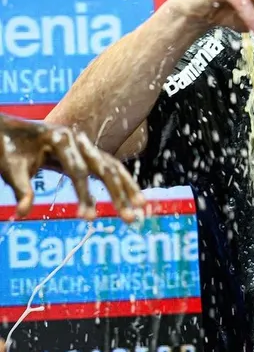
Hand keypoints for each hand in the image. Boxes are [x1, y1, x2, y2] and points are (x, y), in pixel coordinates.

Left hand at [0, 114, 144, 220]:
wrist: (10, 131)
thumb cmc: (9, 149)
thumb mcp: (10, 168)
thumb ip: (21, 189)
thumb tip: (22, 214)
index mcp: (59, 139)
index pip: (78, 171)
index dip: (85, 196)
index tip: (89, 220)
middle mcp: (77, 140)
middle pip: (105, 168)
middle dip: (119, 194)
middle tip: (130, 218)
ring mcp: (85, 146)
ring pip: (113, 167)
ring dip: (128, 188)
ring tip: (142, 209)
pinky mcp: (87, 154)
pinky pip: (110, 168)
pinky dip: (122, 183)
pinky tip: (133, 198)